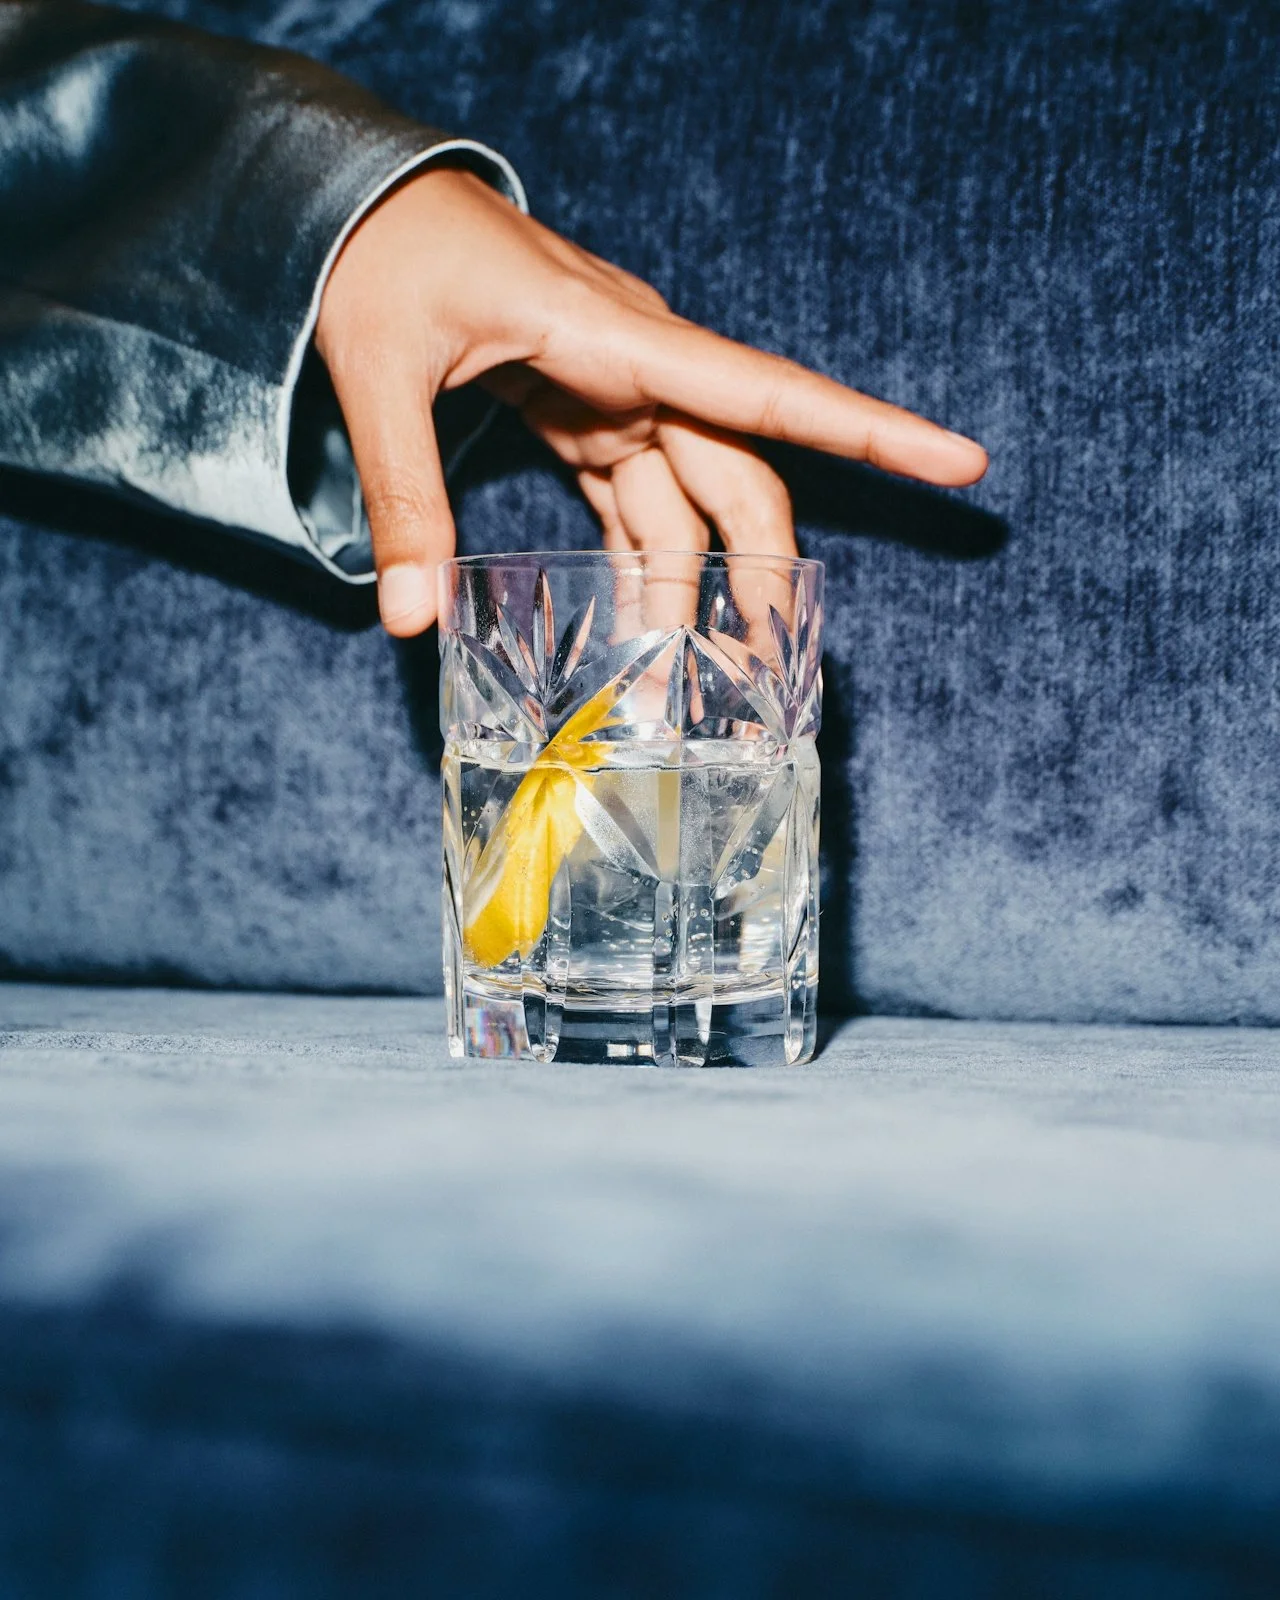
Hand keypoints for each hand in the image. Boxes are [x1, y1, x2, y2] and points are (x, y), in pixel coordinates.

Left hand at [315, 167, 987, 636]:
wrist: (359, 204)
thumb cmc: (381, 259)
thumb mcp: (380, 374)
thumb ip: (404, 494)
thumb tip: (410, 618)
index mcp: (617, 338)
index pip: (767, 393)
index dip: (868, 431)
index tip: (962, 461)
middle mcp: (640, 369)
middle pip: (741, 480)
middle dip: (761, 578)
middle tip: (766, 677)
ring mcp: (617, 394)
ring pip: (691, 505)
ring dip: (692, 593)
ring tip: (683, 688)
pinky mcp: (587, 414)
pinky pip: (637, 501)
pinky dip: (641, 567)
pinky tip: (638, 631)